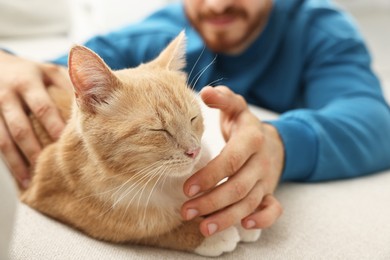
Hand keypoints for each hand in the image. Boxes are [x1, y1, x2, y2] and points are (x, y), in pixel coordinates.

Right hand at [0, 50, 70, 187]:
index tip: (67, 144)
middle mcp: (8, 95)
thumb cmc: (29, 71)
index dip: (54, 126)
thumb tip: (93, 103)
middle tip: (50, 169)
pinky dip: (7, 161)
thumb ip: (68, 83)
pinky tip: (18, 175)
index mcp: (28, 82)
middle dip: (35, 149)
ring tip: (31, 181)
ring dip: (17, 162)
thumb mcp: (47, 71)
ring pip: (4, 140)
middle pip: (21, 128)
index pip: (43, 108)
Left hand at [181, 86, 283, 236]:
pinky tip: (242, 227)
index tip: (187, 188)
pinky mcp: (270, 192)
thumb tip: (206, 92)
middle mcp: (261, 162)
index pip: (231, 161)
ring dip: (226, 217)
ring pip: (249, 203)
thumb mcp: (235, 107)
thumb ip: (222, 99)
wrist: (270, 140)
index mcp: (252, 139)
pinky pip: (272, 210)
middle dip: (211, 202)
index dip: (210, 176)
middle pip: (238, 187)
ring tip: (203, 227)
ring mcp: (267, 179)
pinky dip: (261, 221)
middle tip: (186, 211)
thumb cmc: (243, 125)